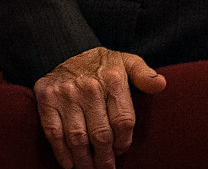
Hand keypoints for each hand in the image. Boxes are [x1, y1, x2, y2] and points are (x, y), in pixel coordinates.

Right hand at [34, 46, 166, 168]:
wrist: (65, 49)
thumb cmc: (102, 64)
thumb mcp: (127, 62)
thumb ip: (144, 74)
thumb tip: (160, 84)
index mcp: (113, 79)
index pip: (123, 122)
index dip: (124, 143)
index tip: (121, 151)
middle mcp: (89, 87)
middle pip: (101, 135)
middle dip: (105, 159)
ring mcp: (66, 94)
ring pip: (77, 138)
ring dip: (84, 161)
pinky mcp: (46, 99)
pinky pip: (54, 133)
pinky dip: (61, 153)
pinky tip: (69, 164)